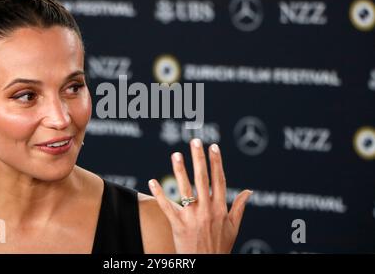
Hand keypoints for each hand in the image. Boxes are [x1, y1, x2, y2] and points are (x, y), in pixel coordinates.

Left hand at [148, 138, 252, 253]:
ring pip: (185, 189)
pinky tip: (152, 181)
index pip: (219, 180)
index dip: (216, 162)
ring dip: (180, 170)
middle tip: (195, 141)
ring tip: (176, 154)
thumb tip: (249, 191)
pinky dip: (159, 194)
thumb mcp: (233, 227)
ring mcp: (192, 217)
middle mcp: (206, 210)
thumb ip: (240, 207)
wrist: (207, 266)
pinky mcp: (178, 225)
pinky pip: (166, 207)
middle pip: (202, 179)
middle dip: (199, 158)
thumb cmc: (220, 247)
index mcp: (220, 209)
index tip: (213, 146)